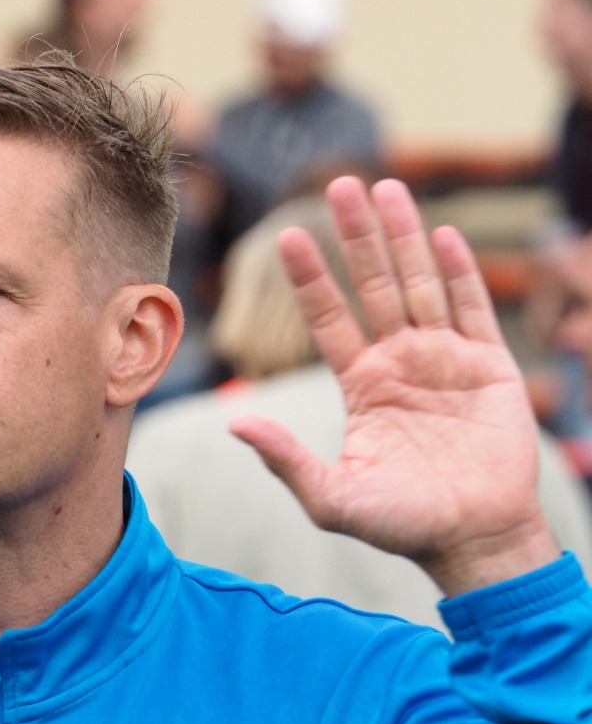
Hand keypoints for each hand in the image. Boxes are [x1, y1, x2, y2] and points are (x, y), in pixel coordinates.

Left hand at [230, 177, 560, 595]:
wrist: (472, 540)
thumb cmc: (400, 525)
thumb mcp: (331, 497)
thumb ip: (285, 460)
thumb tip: (234, 425)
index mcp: (361, 383)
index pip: (329, 317)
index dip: (312, 277)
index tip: (289, 234)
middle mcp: (399, 362)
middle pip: (374, 284)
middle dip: (358, 235)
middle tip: (341, 182)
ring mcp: (445, 360)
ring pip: (421, 284)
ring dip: (405, 236)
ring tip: (387, 188)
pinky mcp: (490, 368)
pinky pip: (473, 310)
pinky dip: (459, 272)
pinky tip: (442, 235)